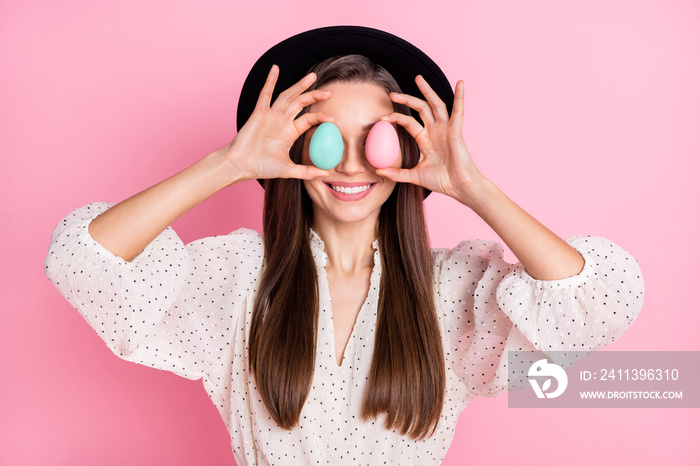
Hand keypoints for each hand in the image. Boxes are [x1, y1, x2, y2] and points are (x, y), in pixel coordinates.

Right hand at [218, 65, 334, 181]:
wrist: (241, 165)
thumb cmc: (261, 167)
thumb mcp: (289, 170)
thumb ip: (307, 172)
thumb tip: (326, 174)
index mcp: (289, 132)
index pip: (308, 119)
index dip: (320, 117)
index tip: (333, 119)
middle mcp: (281, 121)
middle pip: (300, 103)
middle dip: (314, 96)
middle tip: (328, 92)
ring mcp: (270, 115)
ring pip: (287, 96)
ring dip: (299, 86)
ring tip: (312, 77)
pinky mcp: (259, 113)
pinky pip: (265, 94)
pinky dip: (270, 81)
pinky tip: (275, 69)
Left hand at [376, 76, 484, 204]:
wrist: (459, 188)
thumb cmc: (441, 181)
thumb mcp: (414, 176)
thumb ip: (396, 173)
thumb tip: (377, 171)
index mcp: (426, 139)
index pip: (409, 122)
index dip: (396, 118)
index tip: (382, 118)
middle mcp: (435, 131)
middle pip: (421, 108)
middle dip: (407, 99)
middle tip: (391, 93)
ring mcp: (446, 130)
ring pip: (436, 105)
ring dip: (428, 91)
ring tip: (418, 78)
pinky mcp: (456, 131)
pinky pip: (458, 112)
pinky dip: (460, 97)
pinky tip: (460, 84)